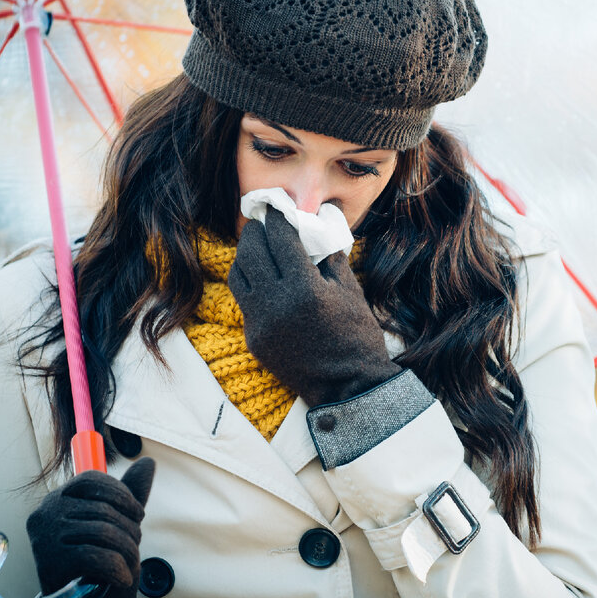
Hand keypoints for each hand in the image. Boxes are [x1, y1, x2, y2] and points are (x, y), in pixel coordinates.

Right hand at [27, 458, 155, 597]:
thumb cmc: (98, 560)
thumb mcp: (116, 522)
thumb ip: (129, 494)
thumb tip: (149, 462)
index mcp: (57, 498)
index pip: (92, 480)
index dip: (123, 496)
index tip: (137, 515)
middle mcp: (45, 513)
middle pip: (103, 508)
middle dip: (130, 529)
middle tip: (134, 547)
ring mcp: (45, 538)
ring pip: (104, 532)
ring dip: (128, 551)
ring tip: (130, 564)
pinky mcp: (51, 564)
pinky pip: (96, 556)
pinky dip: (117, 568)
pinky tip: (122, 579)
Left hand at [228, 210, 400, 406]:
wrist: (349, 387)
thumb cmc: (357, 336)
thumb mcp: (350, 291)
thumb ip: (329, 256)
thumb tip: (319, 224)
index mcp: (305, 289)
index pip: (280, 239)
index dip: (279, 219)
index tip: (280, 210)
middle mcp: (276, 304)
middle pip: (251, 252)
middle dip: (256, 232)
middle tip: (264, 223)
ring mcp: (261, 324)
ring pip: (238, 275)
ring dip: (246, 256)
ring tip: (258, 247)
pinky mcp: (254, 340)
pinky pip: (244, 301)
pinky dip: (251, 283)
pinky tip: (263, 278)